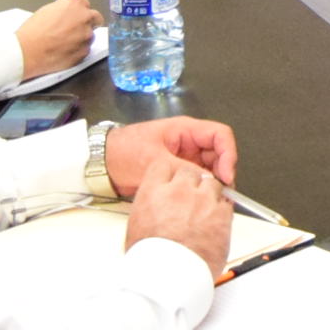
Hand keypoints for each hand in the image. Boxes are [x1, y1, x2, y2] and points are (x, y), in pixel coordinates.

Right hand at [15, 0, 97, 78]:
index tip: (73, 15)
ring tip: (64, 43)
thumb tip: (68, 13)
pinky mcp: (85, 52)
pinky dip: (78, 50)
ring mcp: (87, 36)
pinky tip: (64, 51)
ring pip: (90, 35)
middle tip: (75, 29)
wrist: (28, 51)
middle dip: (88, 22)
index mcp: (75, 3)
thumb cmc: (33, 30)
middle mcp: (85, 17)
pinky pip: (85, 49)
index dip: (78, 10)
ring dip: (81, 38)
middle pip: (95, 17)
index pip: (85, 3)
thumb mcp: (47, 10)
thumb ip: (63, 10)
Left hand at [104, 115, 239, 192]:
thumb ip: (182, 169)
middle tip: (220, 190)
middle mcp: (188, 143)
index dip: (228, 153)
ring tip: (209, 196)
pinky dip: (201, 188)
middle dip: (223, 170)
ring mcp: (184, 158)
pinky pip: (197, 179)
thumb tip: (206, 181)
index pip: (219, 135)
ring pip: (210, 168)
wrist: (102, 165)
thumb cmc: (123, 151)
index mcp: (185, 130)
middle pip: (219, 153)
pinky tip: (198, 199)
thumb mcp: (154, 159)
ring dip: (212, 181)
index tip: (225, 174)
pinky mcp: (178, 173)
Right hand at [117, 156, 231, 276]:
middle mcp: (178, 192)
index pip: (163, 165)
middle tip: (191, 201)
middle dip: (192, 183)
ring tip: (204, 214)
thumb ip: (149, 210)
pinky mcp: (221, 214)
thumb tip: (154, 211)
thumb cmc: (150, 262)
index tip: (173, 182)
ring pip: (212, 183)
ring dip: (209, 195)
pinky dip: (223, 210)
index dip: (170, 174)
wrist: (168, 279)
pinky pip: (227, 203)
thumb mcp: (135, 229)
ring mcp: (202, 201)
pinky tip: (215, 224)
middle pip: (190, 171)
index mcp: (153, 193)